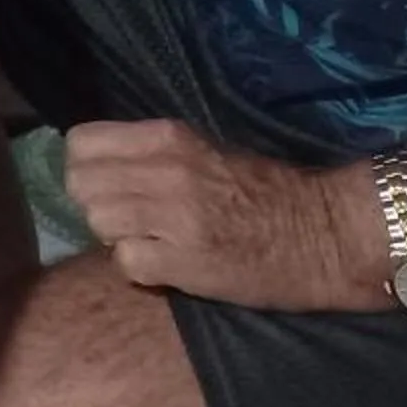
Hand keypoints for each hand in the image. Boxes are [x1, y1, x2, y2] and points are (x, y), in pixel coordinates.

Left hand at [64, 119, 381, 311]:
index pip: (81, 141)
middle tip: (126, 216)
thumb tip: (98, 163)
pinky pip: (125, 263)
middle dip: (96, 202)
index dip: (85, 165)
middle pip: (81, 184)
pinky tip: (165, 265)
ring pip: (98, 221)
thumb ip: (150, 153)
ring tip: (149, 240)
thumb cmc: (268, 191)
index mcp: (169, 137)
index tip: (104, 180)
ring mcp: (173, 217)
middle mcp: (164, 171)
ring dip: (116, 236)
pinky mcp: (184, 263)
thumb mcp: (204, 150)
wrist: (324, 235)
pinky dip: (138, 269)